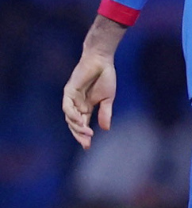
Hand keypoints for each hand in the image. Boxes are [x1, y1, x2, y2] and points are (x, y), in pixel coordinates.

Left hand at [63, 15, 126, 148]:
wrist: (101, 61)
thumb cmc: (105, 77)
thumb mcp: (108, 98)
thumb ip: (105, 113)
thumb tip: (105, 129)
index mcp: (86, 107)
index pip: (82, 124)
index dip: (84, 136)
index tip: (88, 147)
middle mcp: (77, 105)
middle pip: (74, 124)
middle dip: (79, 135)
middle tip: (86, 144)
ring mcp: (72, 99)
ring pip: (70, 118)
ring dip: (77, 127)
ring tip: (87, 133)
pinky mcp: (68, 92)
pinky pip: (67, 107)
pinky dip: (72, 115)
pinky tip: (80, 120)